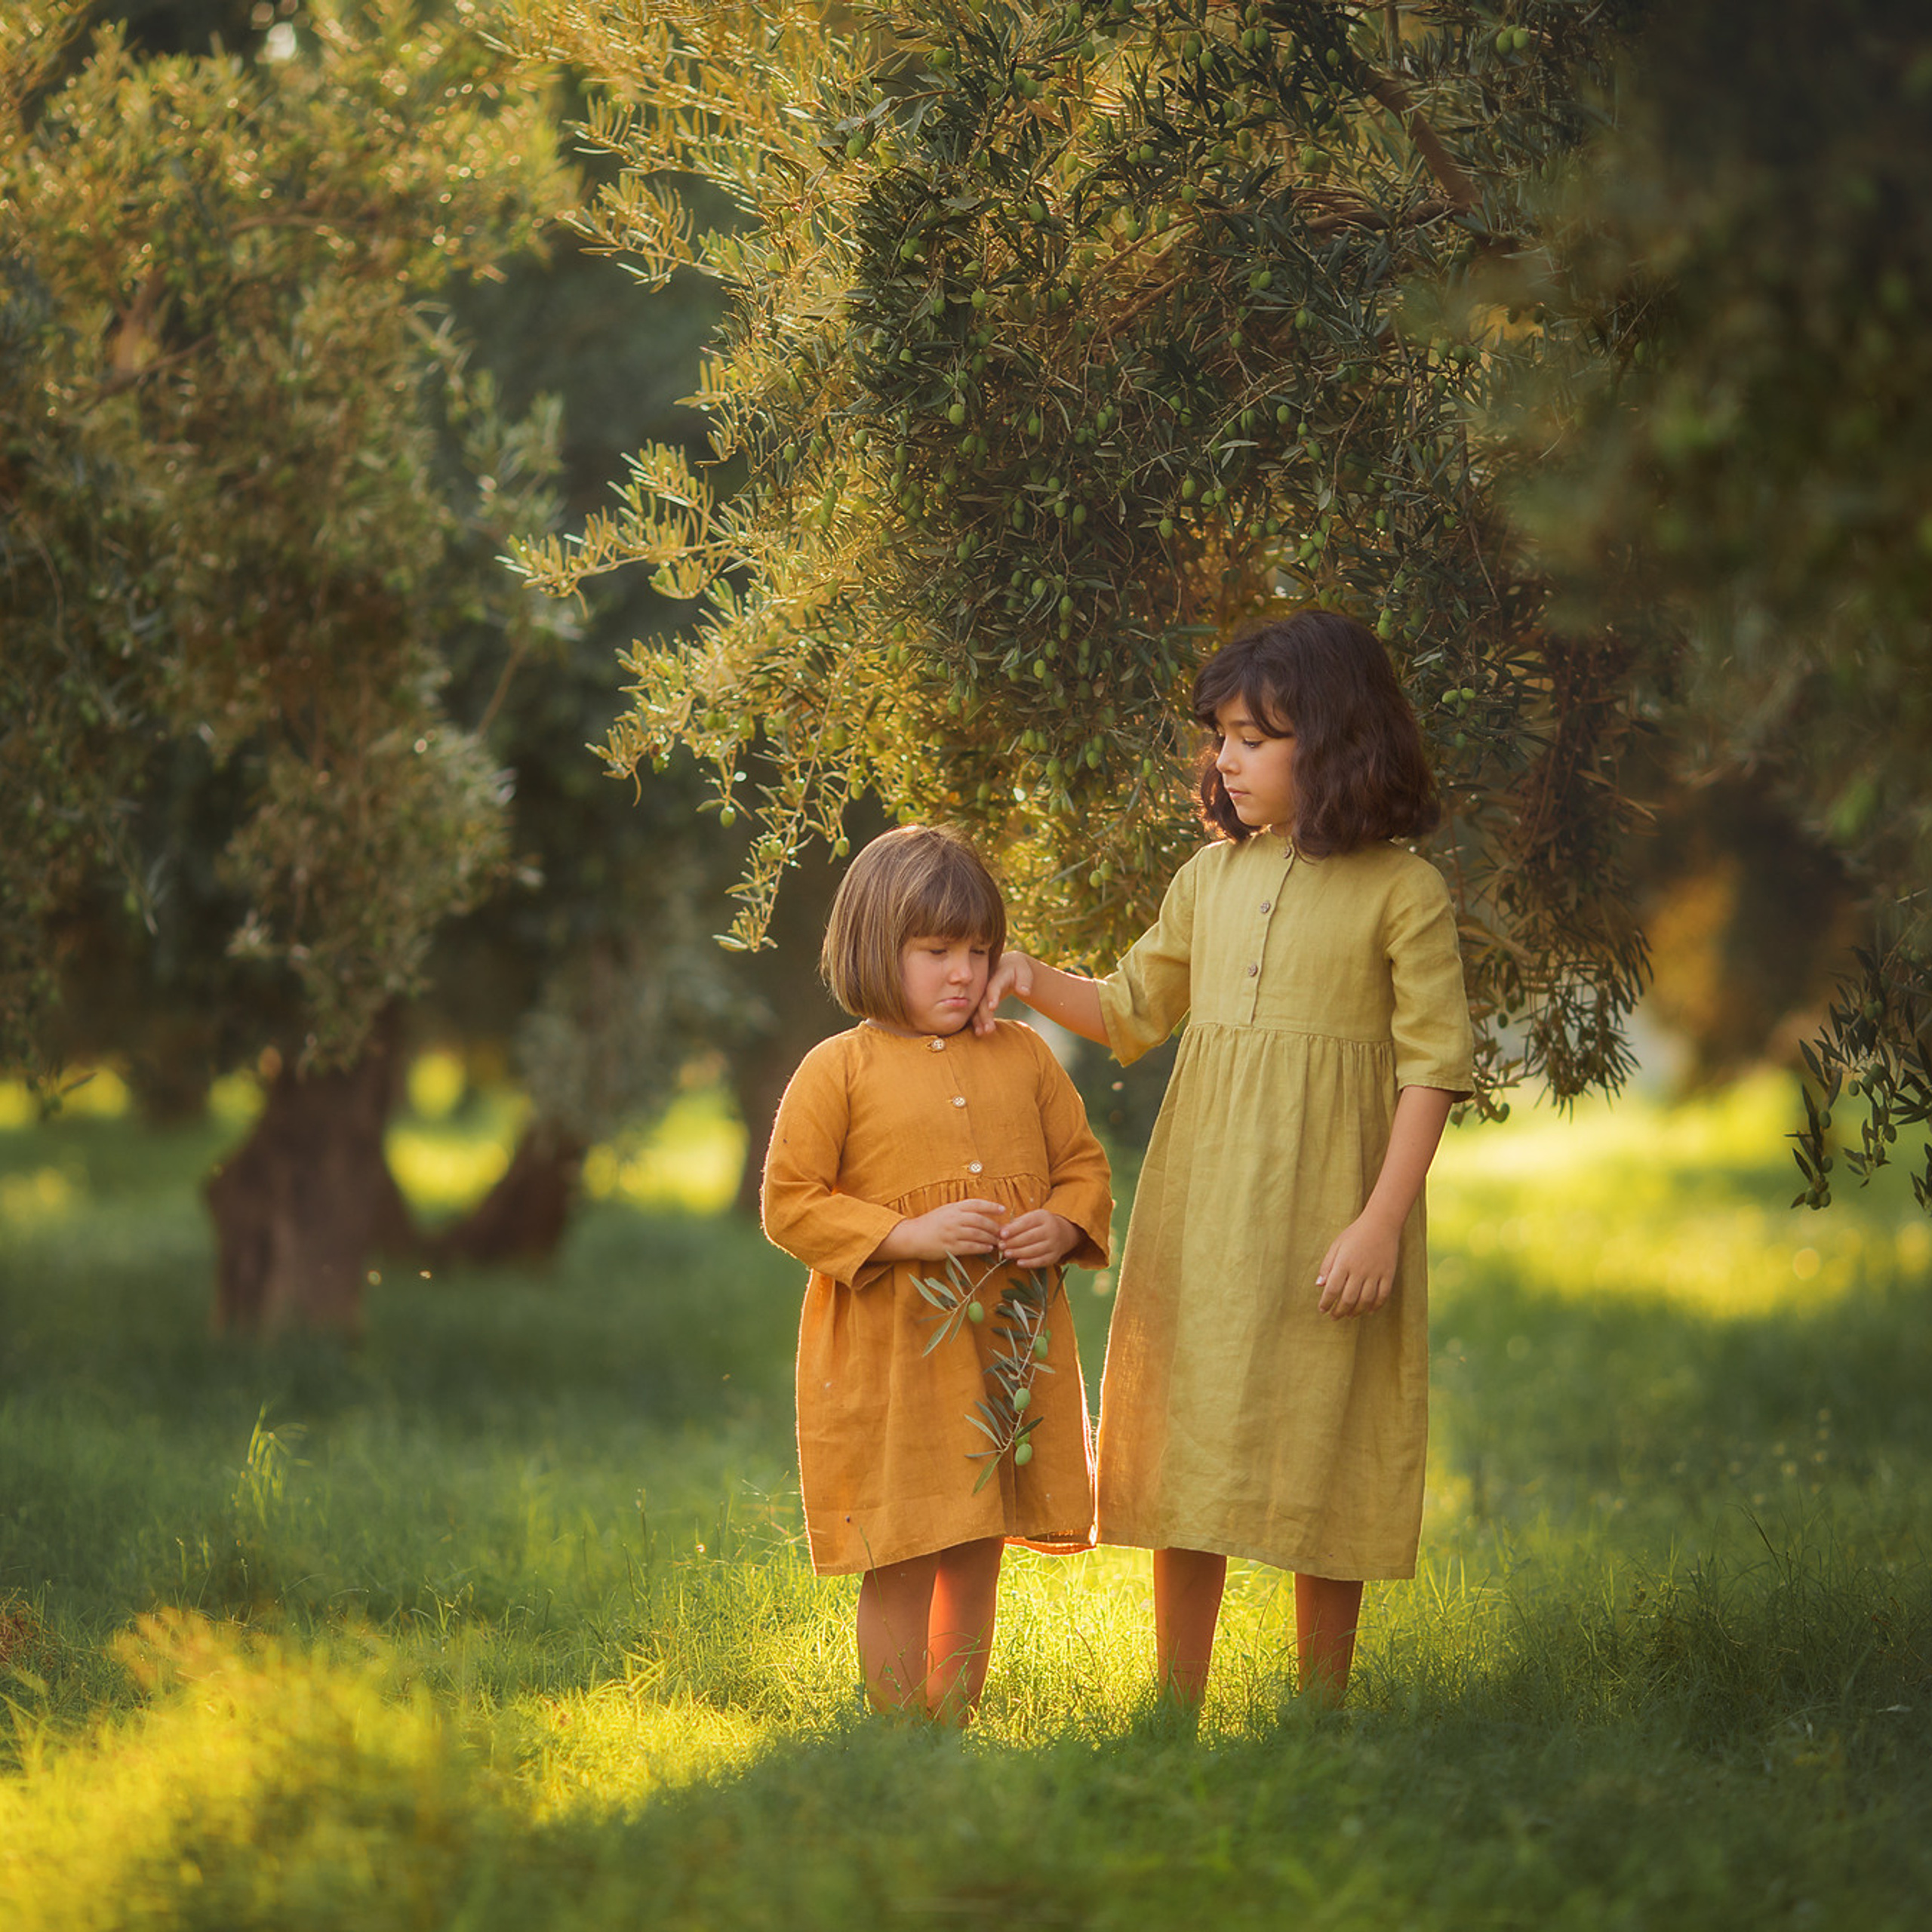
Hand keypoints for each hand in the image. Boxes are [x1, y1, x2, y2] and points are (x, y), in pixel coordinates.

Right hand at [882, 1198, 1008, 1262]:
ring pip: (977, 1234)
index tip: (1003, 1209)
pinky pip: (970, 1247)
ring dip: (990, 1238)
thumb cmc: (930, 1223)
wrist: (912, 1236)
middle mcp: (954, 1219)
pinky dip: (982, 1247)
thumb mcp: (946, 1211)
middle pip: (980, 1220)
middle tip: (1003, 1231)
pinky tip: (988, 1248)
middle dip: (994, 1226)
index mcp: (954, 1207)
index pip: (976, 1204)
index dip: (991, 1206)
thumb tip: (982, 1213)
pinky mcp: (950, 1247)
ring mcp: (952, 1233)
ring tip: (999, 1241)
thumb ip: (962, 1211)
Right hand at [971, 951, 1033, 1034]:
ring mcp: (981, 991)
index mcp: (997, 975)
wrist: (1007, 966)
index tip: (993, 1007)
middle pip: (982, 1000)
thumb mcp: (1024, 971)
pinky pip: (976, 1010)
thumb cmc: (1018, 970)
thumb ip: (1025, 980)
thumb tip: (1025, 992)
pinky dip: (976, 1021)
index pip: (993, 986)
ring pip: (976, 1007)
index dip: (992, 996)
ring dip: (978, 1020)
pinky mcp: (980, 999)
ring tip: (981, 1033)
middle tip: (989, 1029)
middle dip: (984, 1015)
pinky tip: (978, 1032)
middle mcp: (985, 984)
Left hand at [996, 1209, 1078, 1269]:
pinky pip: (1041, 1261)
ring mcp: (1054, 1244)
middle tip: (1001, 1246)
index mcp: (1043, 1217)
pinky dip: (1029, 1263)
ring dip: (1019, 1253)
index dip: (1013, 1229)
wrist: (1063, 1233)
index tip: (1001, 1234)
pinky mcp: (1055, 1256)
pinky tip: (1018, 1263)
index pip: (1027, 1223)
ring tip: (1006, 1254)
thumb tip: (1000, 1231)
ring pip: (1035, 1250)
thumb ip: (1016, 1224)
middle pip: (1030, 1237)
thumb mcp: (1031, 1218)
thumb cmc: (1040, 1225)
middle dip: (1013, 1242)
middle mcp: (1051, 1230)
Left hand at [1315, 1213, 1399, 1318]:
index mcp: (1344, 1263)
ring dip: (1356, 1311)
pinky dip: (1375, 1306)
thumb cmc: (1355, 1234)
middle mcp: (1359, 1270)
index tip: (1322, 1309)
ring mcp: (1375, 1273)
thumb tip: (1319, 1285)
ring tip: (1349, 1315)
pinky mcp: (1388, 1274)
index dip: (1326, 1302)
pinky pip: (1382, 1295)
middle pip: (1348, 1299)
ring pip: (1365, 1300)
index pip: (1332, 1289)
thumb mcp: (1336, 1245)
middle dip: (1339, 1311)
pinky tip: (1369, 1311)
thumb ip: (1327, 1265)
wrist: (1381, 1224)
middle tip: (1334, 1317)